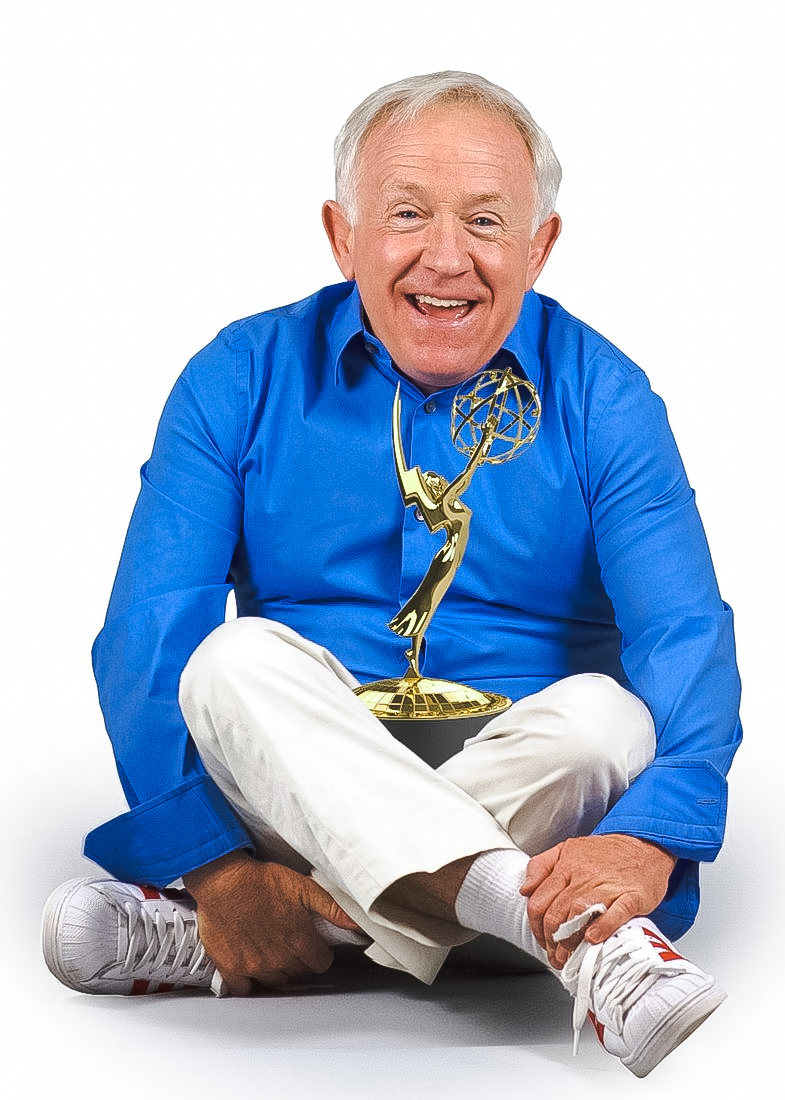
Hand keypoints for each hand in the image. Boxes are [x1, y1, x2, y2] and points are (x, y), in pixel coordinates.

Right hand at [183, 852, 360, 994]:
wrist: (223, 880)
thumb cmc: (261, 880)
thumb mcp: (303, 887)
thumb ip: (332, 908)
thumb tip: (356, 924)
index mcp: (299, 939)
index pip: (321, 963)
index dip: (319, 953)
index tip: (313, 945)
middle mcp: (279, 958)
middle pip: (299, 973)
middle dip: (299, 959)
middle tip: (290, 942)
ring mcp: (255, 966)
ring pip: (275, 982)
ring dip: (276, 969)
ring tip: (271, 951)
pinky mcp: (231, 967)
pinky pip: (244, 989)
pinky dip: (248, 982)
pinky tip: (250, 967)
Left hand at [520, 834, 675, 968]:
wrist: (645, 846)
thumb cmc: (605, 854)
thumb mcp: (566, 849)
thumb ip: (540, 866)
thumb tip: (525, 890)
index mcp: (565, 866)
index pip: (539, 901)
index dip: (536, 927)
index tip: (543, 941)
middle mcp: (583, 875)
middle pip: (556, 912)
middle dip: (551, 940)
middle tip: (556, 956)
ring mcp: (608, 885)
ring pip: (579, 913)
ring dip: (570, 940)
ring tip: (569, 956)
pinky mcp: (632, 895)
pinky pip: (616, 912)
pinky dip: (603, 927)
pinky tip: (593, 939)